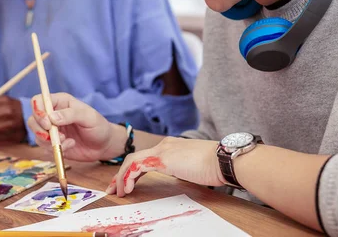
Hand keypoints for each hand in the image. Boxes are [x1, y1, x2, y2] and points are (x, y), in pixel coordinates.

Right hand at [27, 93, 125, 161]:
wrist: (104, 145)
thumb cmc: (98, 126)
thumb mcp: (88, 117)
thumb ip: (70, 114)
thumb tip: (52, 117)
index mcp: (60, 102)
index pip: (39, 100)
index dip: (38, 110)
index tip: (47, 122)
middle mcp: (52, 114)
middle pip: (33, 119)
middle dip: (40, 129)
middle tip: (55, 136)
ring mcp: (51, 130)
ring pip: (37, 134)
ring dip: (49, 141)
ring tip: (66, 141)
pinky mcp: (53, 143)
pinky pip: (45, 147)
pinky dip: (56, 149)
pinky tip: (70, 145)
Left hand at [107, 137, 222, 196]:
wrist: (223, 159)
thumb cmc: (214, 166)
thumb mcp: (193, 167)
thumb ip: (182, 169)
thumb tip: (179, 176)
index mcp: (171, 147)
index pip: (145, 157)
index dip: (133, 171)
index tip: (127, 185)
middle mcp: (164, 145)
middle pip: (134, 158)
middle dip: (121, 174)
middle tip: (114, 188)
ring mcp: (162, 150)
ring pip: (131, 161)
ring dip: (121, 177)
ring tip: (118, 192)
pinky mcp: (162, 158)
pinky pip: (136, 166)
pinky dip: (128, 177)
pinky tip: (128, 189)